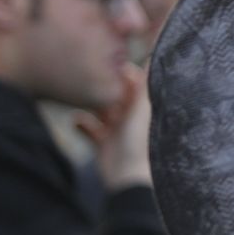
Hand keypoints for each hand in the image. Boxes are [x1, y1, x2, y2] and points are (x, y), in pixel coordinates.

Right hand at [75, 65, 152, 189]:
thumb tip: (154, 55)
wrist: (127, 179)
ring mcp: (116, 129)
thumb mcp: (140, 109)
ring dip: (90, 104)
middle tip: (89, 76)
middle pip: (113, 92)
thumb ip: (144, 84)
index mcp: (143, 106)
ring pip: (99, 108)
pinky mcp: (103, 143)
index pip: (133, 79)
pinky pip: (88, 128)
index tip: (106, 60)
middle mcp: (131, 115)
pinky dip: (82, 124)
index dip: (120, 70)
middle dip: (102, 86)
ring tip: (81, 97)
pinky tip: (79, 122)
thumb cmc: (138, 143)